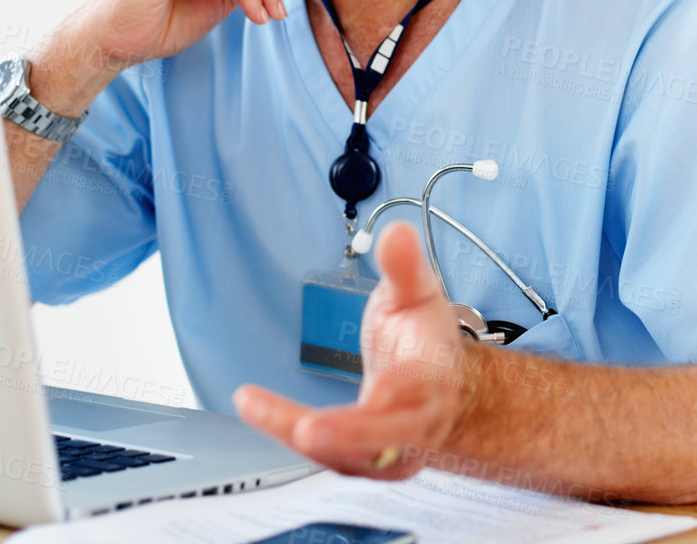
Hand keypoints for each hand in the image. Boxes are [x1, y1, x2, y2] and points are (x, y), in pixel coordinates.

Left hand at [234, 222, 466, 479]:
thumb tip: (395, 233)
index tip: (377, 391)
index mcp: (434, 376)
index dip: (398, 394)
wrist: (441, 387)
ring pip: (349, 454)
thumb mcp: (418, 294)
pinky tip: (260, 412)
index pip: (420, 388)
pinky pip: (330, 456)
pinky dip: (293, 436)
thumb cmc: (425, 339)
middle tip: (306, 430)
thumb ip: (404, 266)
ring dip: (301, 434)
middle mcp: (418, 421)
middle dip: (348, 435)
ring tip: (255, 405)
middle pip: (388, 436)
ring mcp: (394, 450)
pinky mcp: (368, 463)